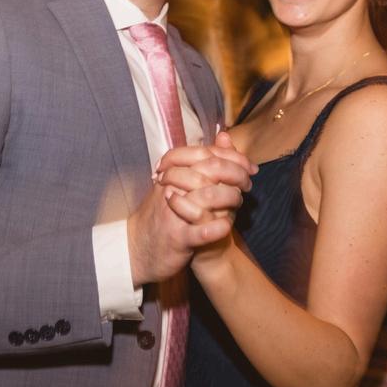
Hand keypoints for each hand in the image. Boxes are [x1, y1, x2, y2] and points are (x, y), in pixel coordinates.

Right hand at [129, 131, 255, 284]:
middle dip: (236, 174)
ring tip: (239, 202)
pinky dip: (217, 227)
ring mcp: (174, 213)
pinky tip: (228, 226)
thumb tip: (225, 137)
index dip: (233, 157)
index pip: (205, 153)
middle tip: (248, 183)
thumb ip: (204, 161)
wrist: (136, 248)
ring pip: (207, 196)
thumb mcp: (180, 184)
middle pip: (210, 169)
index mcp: (173, 172)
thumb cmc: (164, 214)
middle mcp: (172, 188)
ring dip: (230, 197)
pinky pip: (199, 231)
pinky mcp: (177, 238)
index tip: (249, 166)